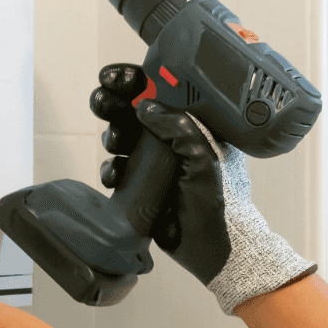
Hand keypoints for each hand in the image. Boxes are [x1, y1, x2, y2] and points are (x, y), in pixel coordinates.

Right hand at [91, 63, 315, 314]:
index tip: (118, 78)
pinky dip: (110, 169)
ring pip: (120, 137)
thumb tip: (144, 106)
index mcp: (196, 124)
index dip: (138, 81)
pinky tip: (116, 175)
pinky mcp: (139, 184)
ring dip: (112, 136)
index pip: (163, 91)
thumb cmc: (225, 201)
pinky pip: (115, 168)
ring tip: (116, 143)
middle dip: (113, 104)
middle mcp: (173, 139)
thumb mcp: (207, 156)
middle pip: (133, 110)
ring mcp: (154, 162)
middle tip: (103, 101)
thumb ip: (179, 127)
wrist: (216, 248)